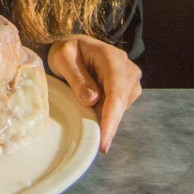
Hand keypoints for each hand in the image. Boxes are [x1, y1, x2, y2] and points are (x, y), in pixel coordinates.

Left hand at [48, 34, 141, 153]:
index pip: (116, 91)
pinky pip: (117, 109)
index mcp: (112, 57)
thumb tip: (92, 100)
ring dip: (103, 117)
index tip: (104, 141)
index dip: (111, 118)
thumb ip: (76, 77)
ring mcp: (130, 81)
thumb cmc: (67, 51)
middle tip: (93, 145)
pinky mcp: (127, 91)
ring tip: (82, 109)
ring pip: (119, 109)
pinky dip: (104, 115)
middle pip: (120, 103)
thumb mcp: (63, 58)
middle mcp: (127, 69)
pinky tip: (91, 112)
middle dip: (107, 124)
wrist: (75, 48)